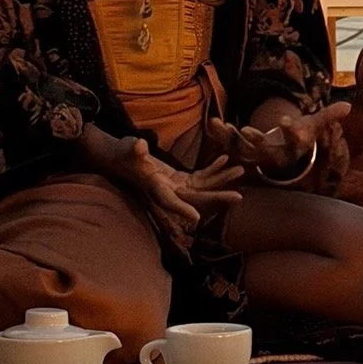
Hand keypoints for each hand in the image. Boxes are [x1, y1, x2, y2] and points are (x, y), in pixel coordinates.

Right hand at [108, 136, 243, 249]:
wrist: (121, 158)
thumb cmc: (122, 154)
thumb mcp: (128, 150)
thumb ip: (134, 150)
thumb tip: (139, 145)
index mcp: (155, 188)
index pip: (169, 201)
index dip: (182, 209)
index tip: (198, 218)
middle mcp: (169, 191)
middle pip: (195, 198)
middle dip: (217, 197)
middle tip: (239, 197)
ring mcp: (176, 186)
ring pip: (202, 187)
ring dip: (221, 180)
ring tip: (241, 170)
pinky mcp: (179, 179)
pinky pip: (200, 177)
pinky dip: (212, 169)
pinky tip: (224, 159)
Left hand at [206, 101, 349, 192]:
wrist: (282, 153)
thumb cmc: (299, 136)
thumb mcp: (314, 125)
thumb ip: (329, 116)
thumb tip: (348, 107)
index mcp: (291, 146)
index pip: (293, 139)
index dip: (290, 131)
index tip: (286, 121)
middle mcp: (273, 153)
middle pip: (264, 148)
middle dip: (255, 139)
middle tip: (247, 130)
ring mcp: (255, 153)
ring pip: (242, 148)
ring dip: (230, 138)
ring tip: (221, 124)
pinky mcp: (241, 150)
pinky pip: (228, 144)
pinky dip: (219, 135)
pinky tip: (212, 122)